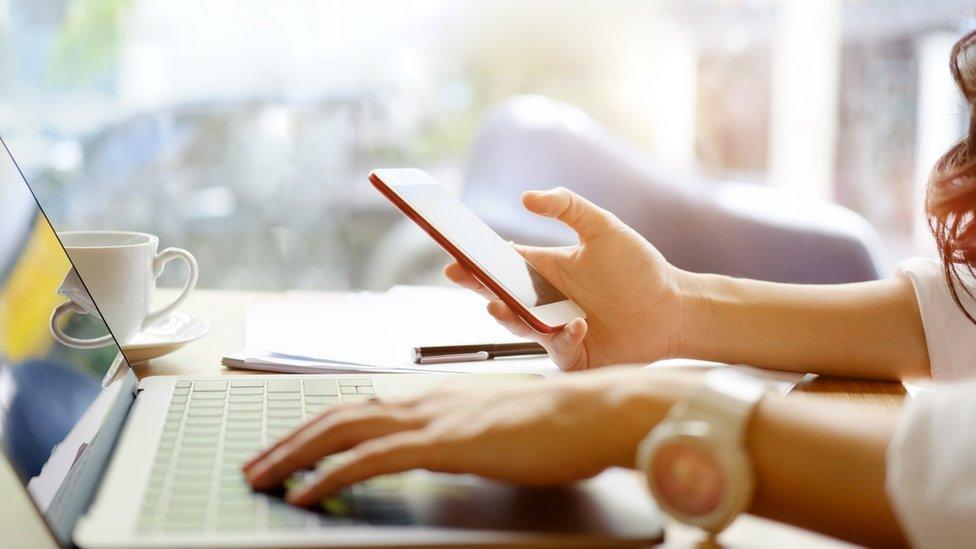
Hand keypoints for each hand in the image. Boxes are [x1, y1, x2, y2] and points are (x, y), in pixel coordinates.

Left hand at [242, 368, 689, 506]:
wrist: (594, 411)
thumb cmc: (560, 423)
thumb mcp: (499, 425)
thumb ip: (464, 432)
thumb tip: (445, 446)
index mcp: (437, 394)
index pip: (363, 406)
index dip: (320, 425)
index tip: (292, 445)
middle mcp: (425, 399)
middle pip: (339, 414)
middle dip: (291, 439)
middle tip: (256, 464)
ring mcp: (432, 418)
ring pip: (342, 430)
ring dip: (294, 454)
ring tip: (261, 477)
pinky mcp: (442, 442)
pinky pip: (369, 459)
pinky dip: (329, 474)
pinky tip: (306, 491)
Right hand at [445, 187, 683, 370]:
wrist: (673, 307)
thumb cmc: (640, 268)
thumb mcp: (603, 228)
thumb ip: (567, 206)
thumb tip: (526, 197)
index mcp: (546, 270)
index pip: (501, 265)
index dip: (476, 262)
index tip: (456, 256)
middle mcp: (545, 301)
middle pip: (501, 296)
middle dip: (478, 288)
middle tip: (462, 277)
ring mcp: (556, 330)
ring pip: (519, 326)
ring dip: (507, 316)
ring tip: (498, 304)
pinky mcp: (573, 355)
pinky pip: (557, 349)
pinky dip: (563, 337)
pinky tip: (579, 324)